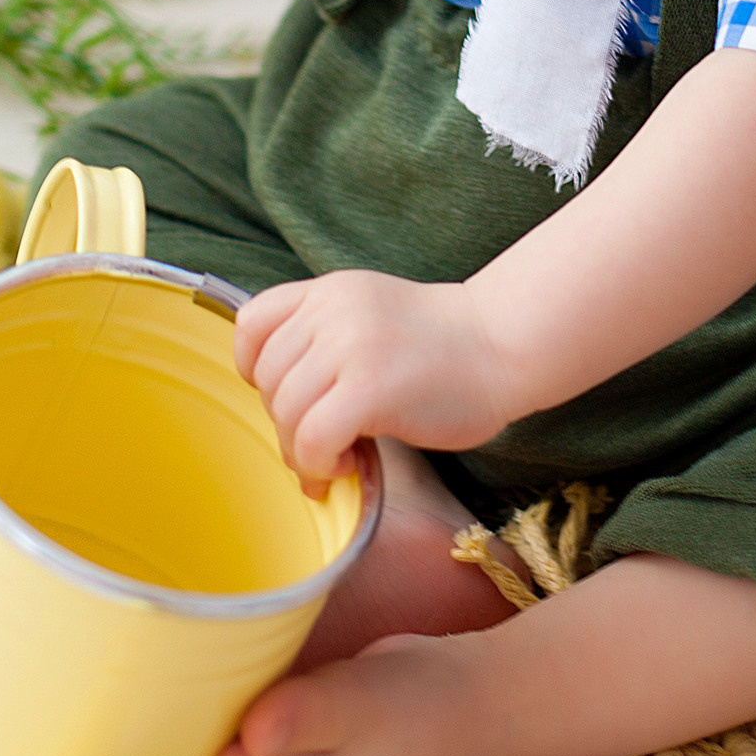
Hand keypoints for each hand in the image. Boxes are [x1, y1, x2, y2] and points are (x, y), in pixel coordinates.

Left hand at [233, 271, 523, 479]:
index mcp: (330, 291)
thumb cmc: (442, 346)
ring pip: (285, 413)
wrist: (503, 346)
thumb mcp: (370, 315)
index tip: (286, 394)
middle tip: (321, 442)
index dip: (254, 368)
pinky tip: (347, 463)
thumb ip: (324, 337)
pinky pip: (312, 439)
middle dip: (285, 423)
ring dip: (302, 451)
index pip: (251, 323)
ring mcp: (350, 346)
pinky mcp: (369, 388)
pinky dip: (320, 464)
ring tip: (337, 458)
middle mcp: (333, 311)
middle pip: (267, 379)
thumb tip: (279, 405)